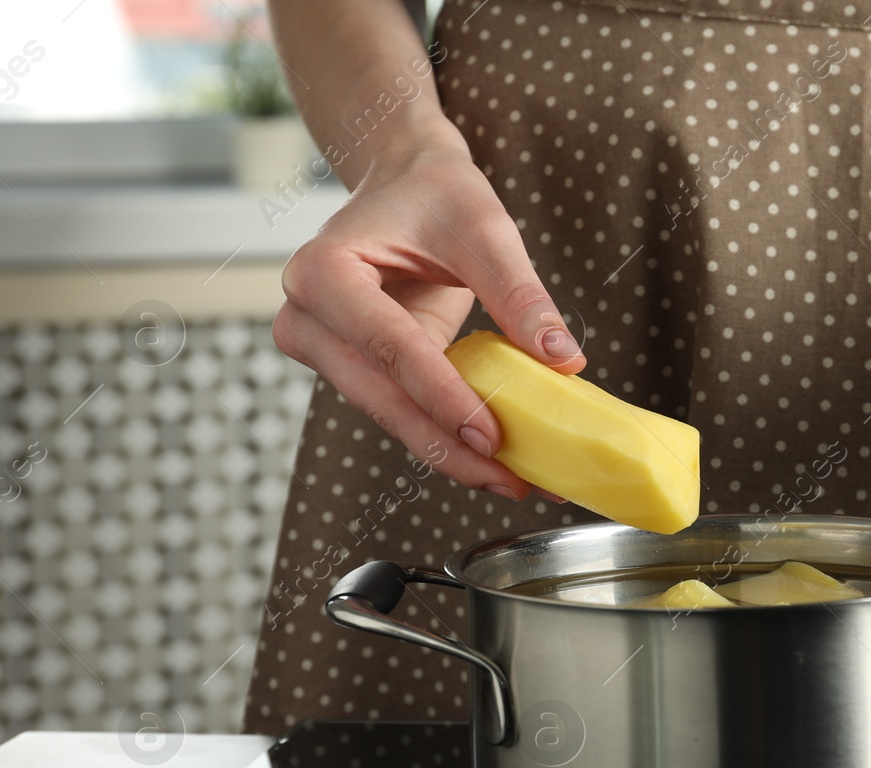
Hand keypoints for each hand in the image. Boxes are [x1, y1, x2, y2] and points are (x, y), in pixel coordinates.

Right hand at [272, 127, 584, 498]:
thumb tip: (562, 359)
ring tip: (511, 480)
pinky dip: (444, 435)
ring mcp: (324, 350)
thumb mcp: (485, 230)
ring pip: (388, 416)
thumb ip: (520, 295)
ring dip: (448, 453)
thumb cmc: (437, 196)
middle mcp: (307, 317)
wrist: (404, 183)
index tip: (491, 437)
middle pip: (382, 398)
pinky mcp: (352, 370)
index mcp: (323, 272)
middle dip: (447, 445)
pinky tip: (492, 461)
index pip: (390, 348)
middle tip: (511, 480)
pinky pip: (400, 410)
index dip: (442, 397)